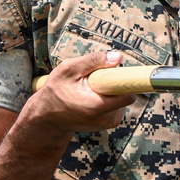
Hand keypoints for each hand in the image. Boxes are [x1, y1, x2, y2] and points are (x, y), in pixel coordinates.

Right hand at [20, 49, 136, 140]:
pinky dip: (110, 98)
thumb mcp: (68, 70)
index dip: (130, 81)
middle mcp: (105, 118)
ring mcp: (108, 123)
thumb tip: (118, 56)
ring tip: (91, 90)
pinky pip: (119, 105)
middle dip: (116, 83)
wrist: (47, 118)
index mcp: (96, 105)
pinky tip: (93, 98)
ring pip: (123, 99)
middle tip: (96, 80)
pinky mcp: (109, 123)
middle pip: (126, 93)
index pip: (128, 94)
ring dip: (112, 91)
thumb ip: (93, 61)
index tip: (133, 73)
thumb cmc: (56, 91)